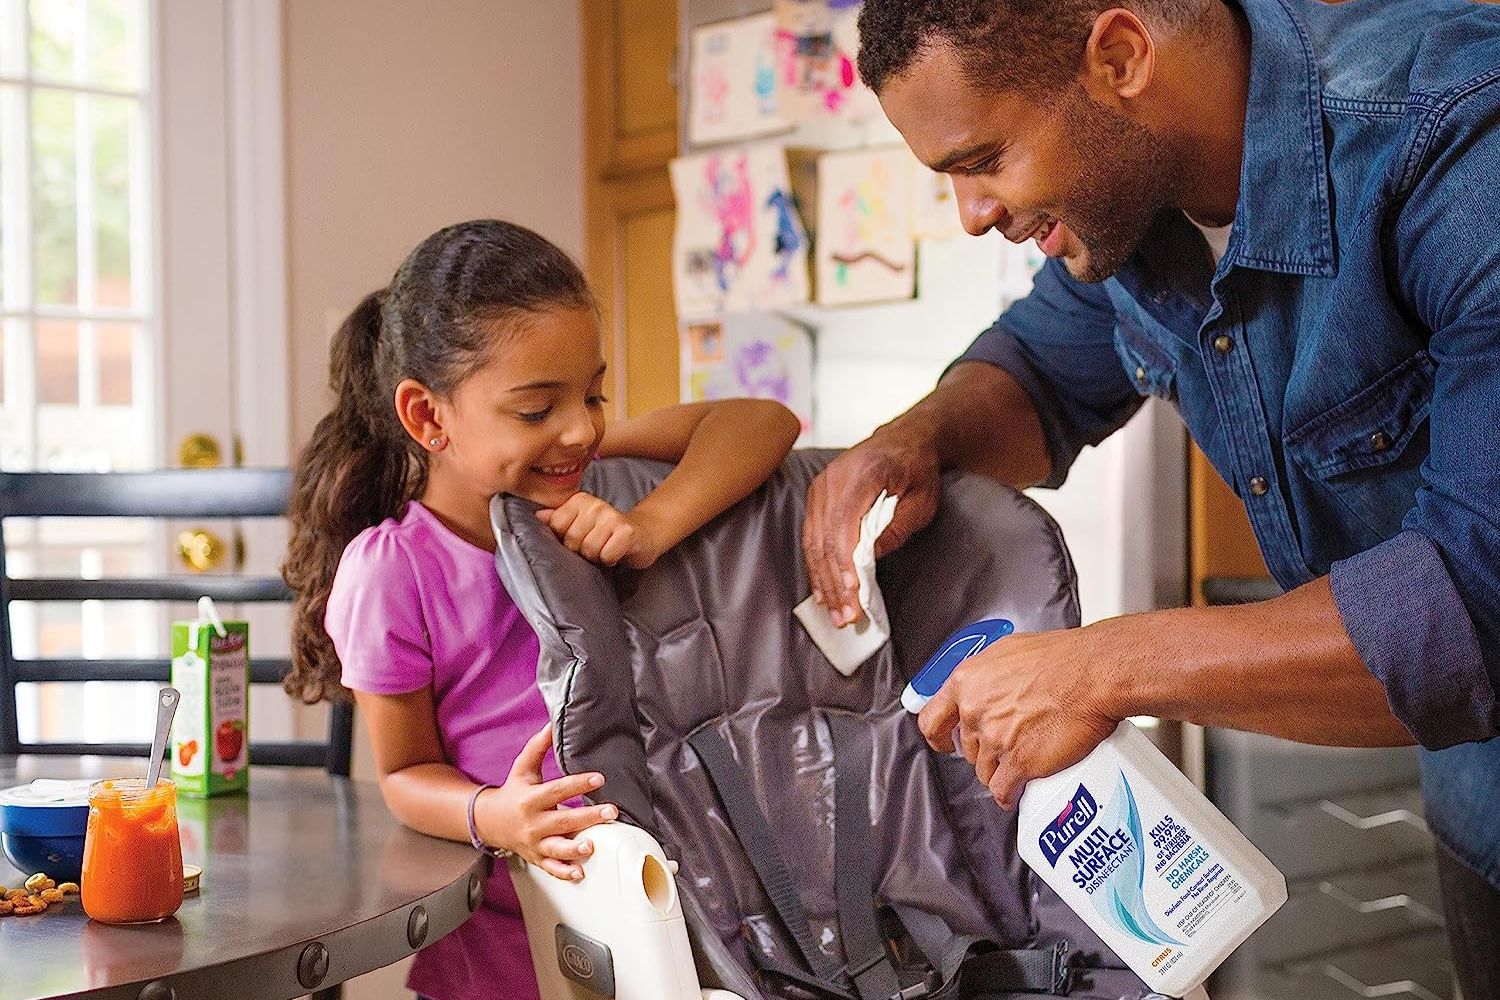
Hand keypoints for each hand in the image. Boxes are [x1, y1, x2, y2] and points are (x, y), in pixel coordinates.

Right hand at [478, 724, 618, 880]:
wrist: (489, 822)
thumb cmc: (512, 792)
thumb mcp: (522, 767)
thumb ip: (538, 746)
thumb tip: (553, 722)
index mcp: (530, 798)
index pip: (557, 790)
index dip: (578, 784)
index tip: (598, 778)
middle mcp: (533, 822)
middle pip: (563, 820)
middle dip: (588, 817)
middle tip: (611, 811)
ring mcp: (534, 843)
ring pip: (556, 849)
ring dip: (574, 850)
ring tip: (592, 846)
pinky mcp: (537, 858)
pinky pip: (551, 869)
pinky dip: (564, 873)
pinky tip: (580, 873)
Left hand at [537, 493, 664, 568]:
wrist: (644, 533)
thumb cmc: (608, 532)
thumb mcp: (581, 522)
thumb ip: (558, 519)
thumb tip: (537, 517)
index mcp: (579, 500)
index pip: (555, 526)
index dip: (565, 539)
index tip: (580, 537)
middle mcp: (595, 505)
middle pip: (571, 541)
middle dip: (582, 550)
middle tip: (595, 544)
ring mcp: (611, 517)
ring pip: (588, 550)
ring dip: (597, 556)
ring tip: (605, 548)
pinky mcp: (626, 532)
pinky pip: (606, 556)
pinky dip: (610, 560)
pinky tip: (616, 552)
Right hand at [803, 424, 940, 625]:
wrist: (905, 439)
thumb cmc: (917, 469)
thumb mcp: (922, 500)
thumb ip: (898, 527)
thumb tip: (871, 558)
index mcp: (862, 474)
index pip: (843, 523)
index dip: (844, 561)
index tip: (852, 591)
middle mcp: (834, 478)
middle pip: (824, 537)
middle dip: (833, 582)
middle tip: (845, 616)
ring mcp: (821, 486)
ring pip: (812, 540)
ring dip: (822, 580)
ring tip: (835, 612)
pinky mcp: (817, 496)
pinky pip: (811, 535)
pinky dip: (817, 565)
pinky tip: (823, 590)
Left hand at [917, 627, 1119, 809]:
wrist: (1093, 674)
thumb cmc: (1062, 658)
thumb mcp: (1009, 652)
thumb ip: (988, 676)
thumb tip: (987, 686)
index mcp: (966, 682)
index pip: (932, 720)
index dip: (940, 737)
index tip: (947, 743)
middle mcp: (974, 711)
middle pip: (968, 749)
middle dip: (985, 751)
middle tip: (1007, 744)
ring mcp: (995, 739)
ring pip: (985, 771)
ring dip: (1001, 771)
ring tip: (1022, 763)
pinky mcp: (1019, 763)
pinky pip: (1003, 791)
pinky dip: (1010, 795)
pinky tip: (1018, 791)